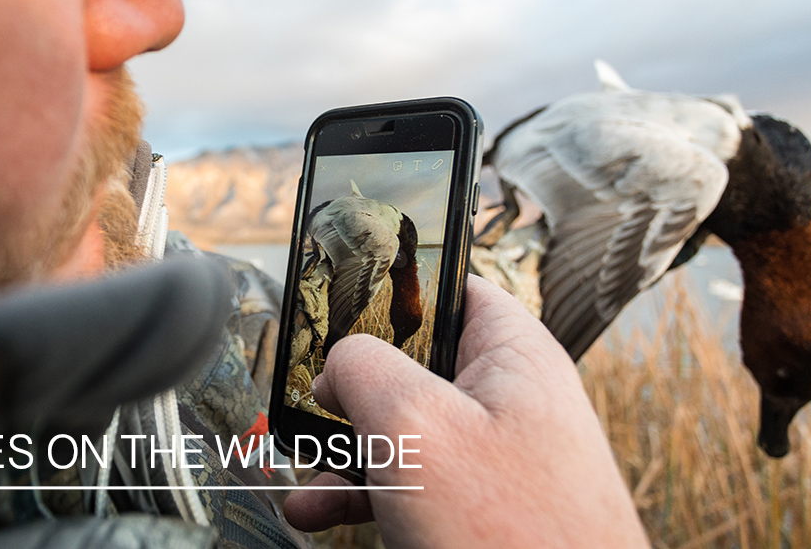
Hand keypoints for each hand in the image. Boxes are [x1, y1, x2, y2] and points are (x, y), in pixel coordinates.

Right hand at [282, 275, 648, 548]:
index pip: (449, 285)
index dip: (391, 288)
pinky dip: (368, 492)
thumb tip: (336, 364)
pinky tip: (322, 513)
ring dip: (348, 450)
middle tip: (308, 400)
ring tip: (299, 475)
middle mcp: (508, 399)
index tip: (335, 303)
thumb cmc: (509, 532)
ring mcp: (497, 457)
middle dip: (354, 386)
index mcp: (511, 354)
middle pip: (416, 364)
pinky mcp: (484, 508)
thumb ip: (364, 368)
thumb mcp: (414, 423)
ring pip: (408, 431)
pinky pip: (417, 482)